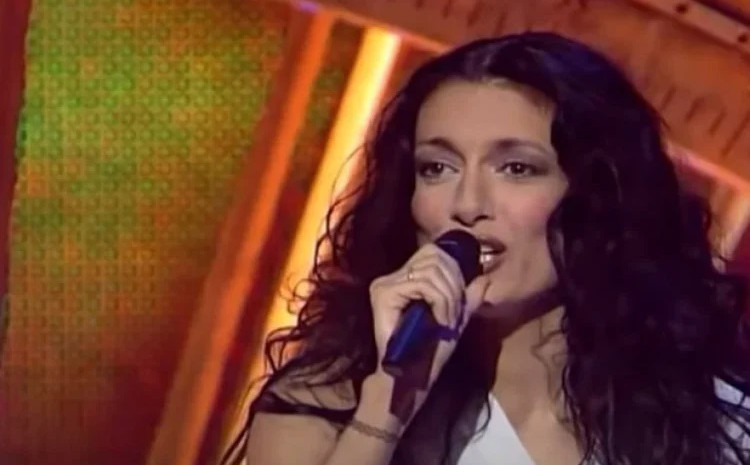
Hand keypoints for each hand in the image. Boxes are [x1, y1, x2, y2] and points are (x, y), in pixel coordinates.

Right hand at [366, 243, 489, 422]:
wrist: (411, 377)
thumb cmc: (430, 351)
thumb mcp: (455, 319)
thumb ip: (467, 298)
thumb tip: (483, 277)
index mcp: (404, 278)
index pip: (433, 252)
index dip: (454, 271)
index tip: (459, 301)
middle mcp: (391, 277)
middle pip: (434, 257)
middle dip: (454, 284)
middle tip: (455, 312)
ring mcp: (385, 284)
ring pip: (431, 271)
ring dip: (449, 296)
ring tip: (448, 320)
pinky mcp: (384, 294)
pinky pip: (424, 285)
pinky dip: (440, 301)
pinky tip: (441, 320)